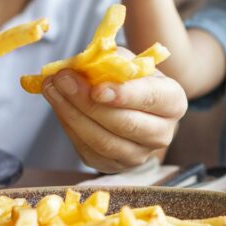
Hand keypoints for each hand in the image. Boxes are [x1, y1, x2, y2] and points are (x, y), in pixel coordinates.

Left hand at [40, 61, 188, 172]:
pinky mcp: (114, 166)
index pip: (151, 99)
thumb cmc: (129, 78)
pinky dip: (70, 126)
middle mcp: (162, 133)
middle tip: (62, 80)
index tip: (96, 88)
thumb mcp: (126, 60)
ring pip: (104, 141)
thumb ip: (109, 60)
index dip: (124, 95)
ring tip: (52, 89)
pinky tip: (58, 105)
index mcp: (173, 101)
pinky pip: (88, 150)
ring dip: (72, 114)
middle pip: (125, 124)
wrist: (130, 103)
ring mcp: (139, 155)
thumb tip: (80, 65)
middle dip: (88, 102)